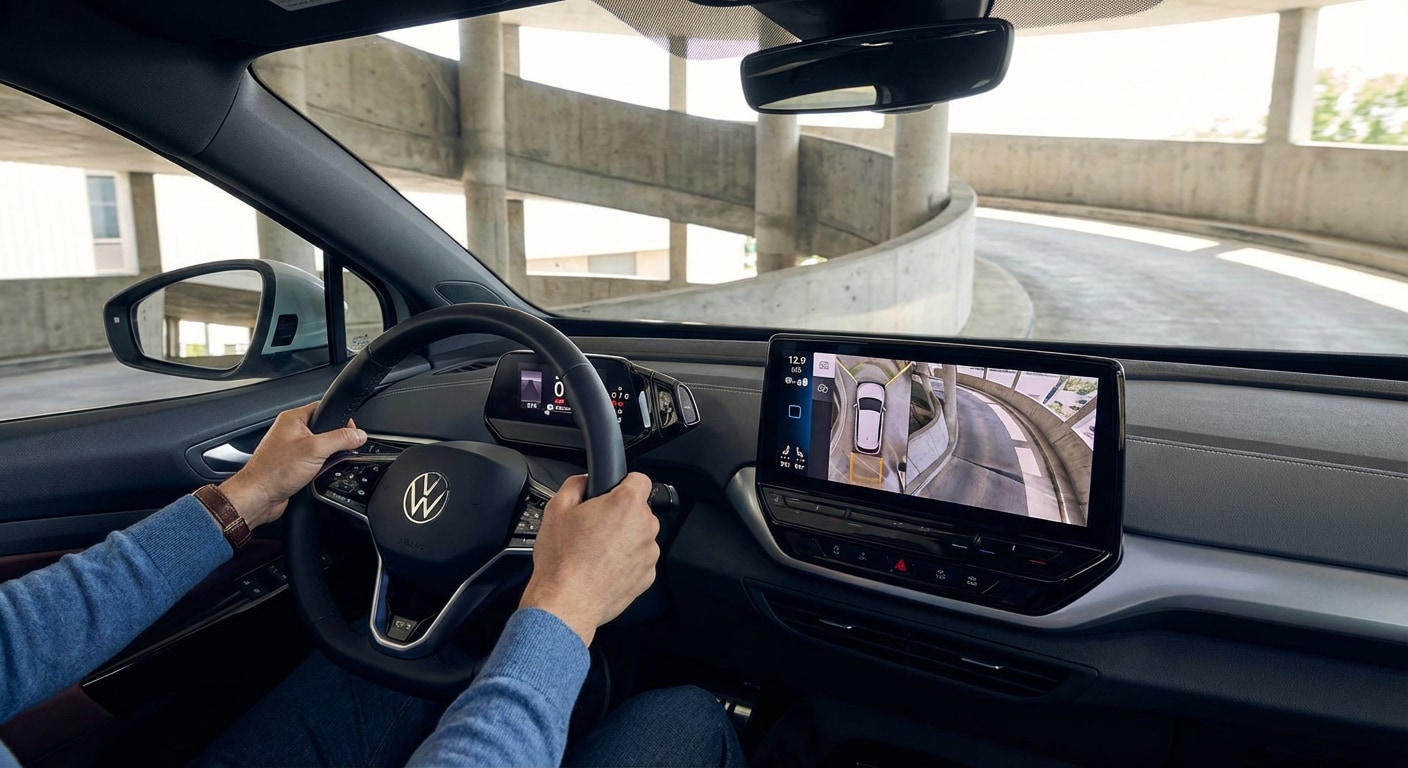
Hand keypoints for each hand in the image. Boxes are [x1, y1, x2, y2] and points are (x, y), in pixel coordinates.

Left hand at [216, 402, 365, 528]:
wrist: (258, 497)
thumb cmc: (273, 471)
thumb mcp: (315, 450)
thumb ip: (340, 439)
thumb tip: (358, 434)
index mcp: (293, 419)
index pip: (324, 408)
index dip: (341, 419)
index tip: (351, 433)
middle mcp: (291, 431)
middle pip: (325, 430)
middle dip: (335, 443)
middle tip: (337, 452)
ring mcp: (291, 449)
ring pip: (321, 448)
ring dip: (326, 458)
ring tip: (322, 466)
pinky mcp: (293, 465)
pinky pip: (314, 462)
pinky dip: (319, 469)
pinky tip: (316, 475)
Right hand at [519, 473, 659, 646]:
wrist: (566, 602)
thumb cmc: (562, 560)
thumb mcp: (556, 508)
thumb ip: (575, 484)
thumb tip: (584, 481)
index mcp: (626, 505)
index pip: (640, 479)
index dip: (624, 483)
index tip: (613, 491)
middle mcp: (644, 527)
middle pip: (638, 510)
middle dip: (619, 514)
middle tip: (594, 526)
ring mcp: (648, 554)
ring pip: (639, 536)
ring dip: (624, 539)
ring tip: (596, 551)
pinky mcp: (647, 576)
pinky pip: (639, 560)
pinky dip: (625, 562)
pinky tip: (602, 568)